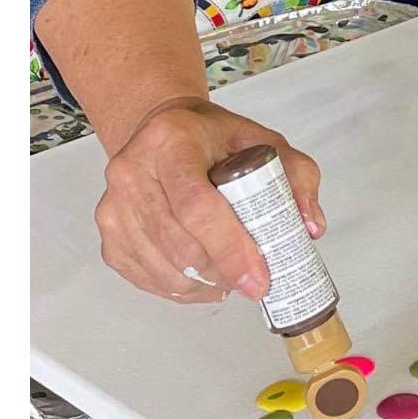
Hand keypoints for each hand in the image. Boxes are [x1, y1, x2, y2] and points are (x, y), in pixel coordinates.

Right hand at [94, 97, 324, 306]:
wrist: (160, 129)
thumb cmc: (210, 138)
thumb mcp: (260, 139)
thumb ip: (295, 175)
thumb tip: (309, 226)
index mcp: (171, 141)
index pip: (196, 205)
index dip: (229, 247)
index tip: (258, 277)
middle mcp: (132, 170)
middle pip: (179, 245)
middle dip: (223, 272)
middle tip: (252, 281)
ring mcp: (113, 206)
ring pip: (164, 270)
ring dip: (204, 285)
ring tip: (230, 275)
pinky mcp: (109, 236)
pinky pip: (148, 279)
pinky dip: (181, 289)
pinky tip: (203, 274)